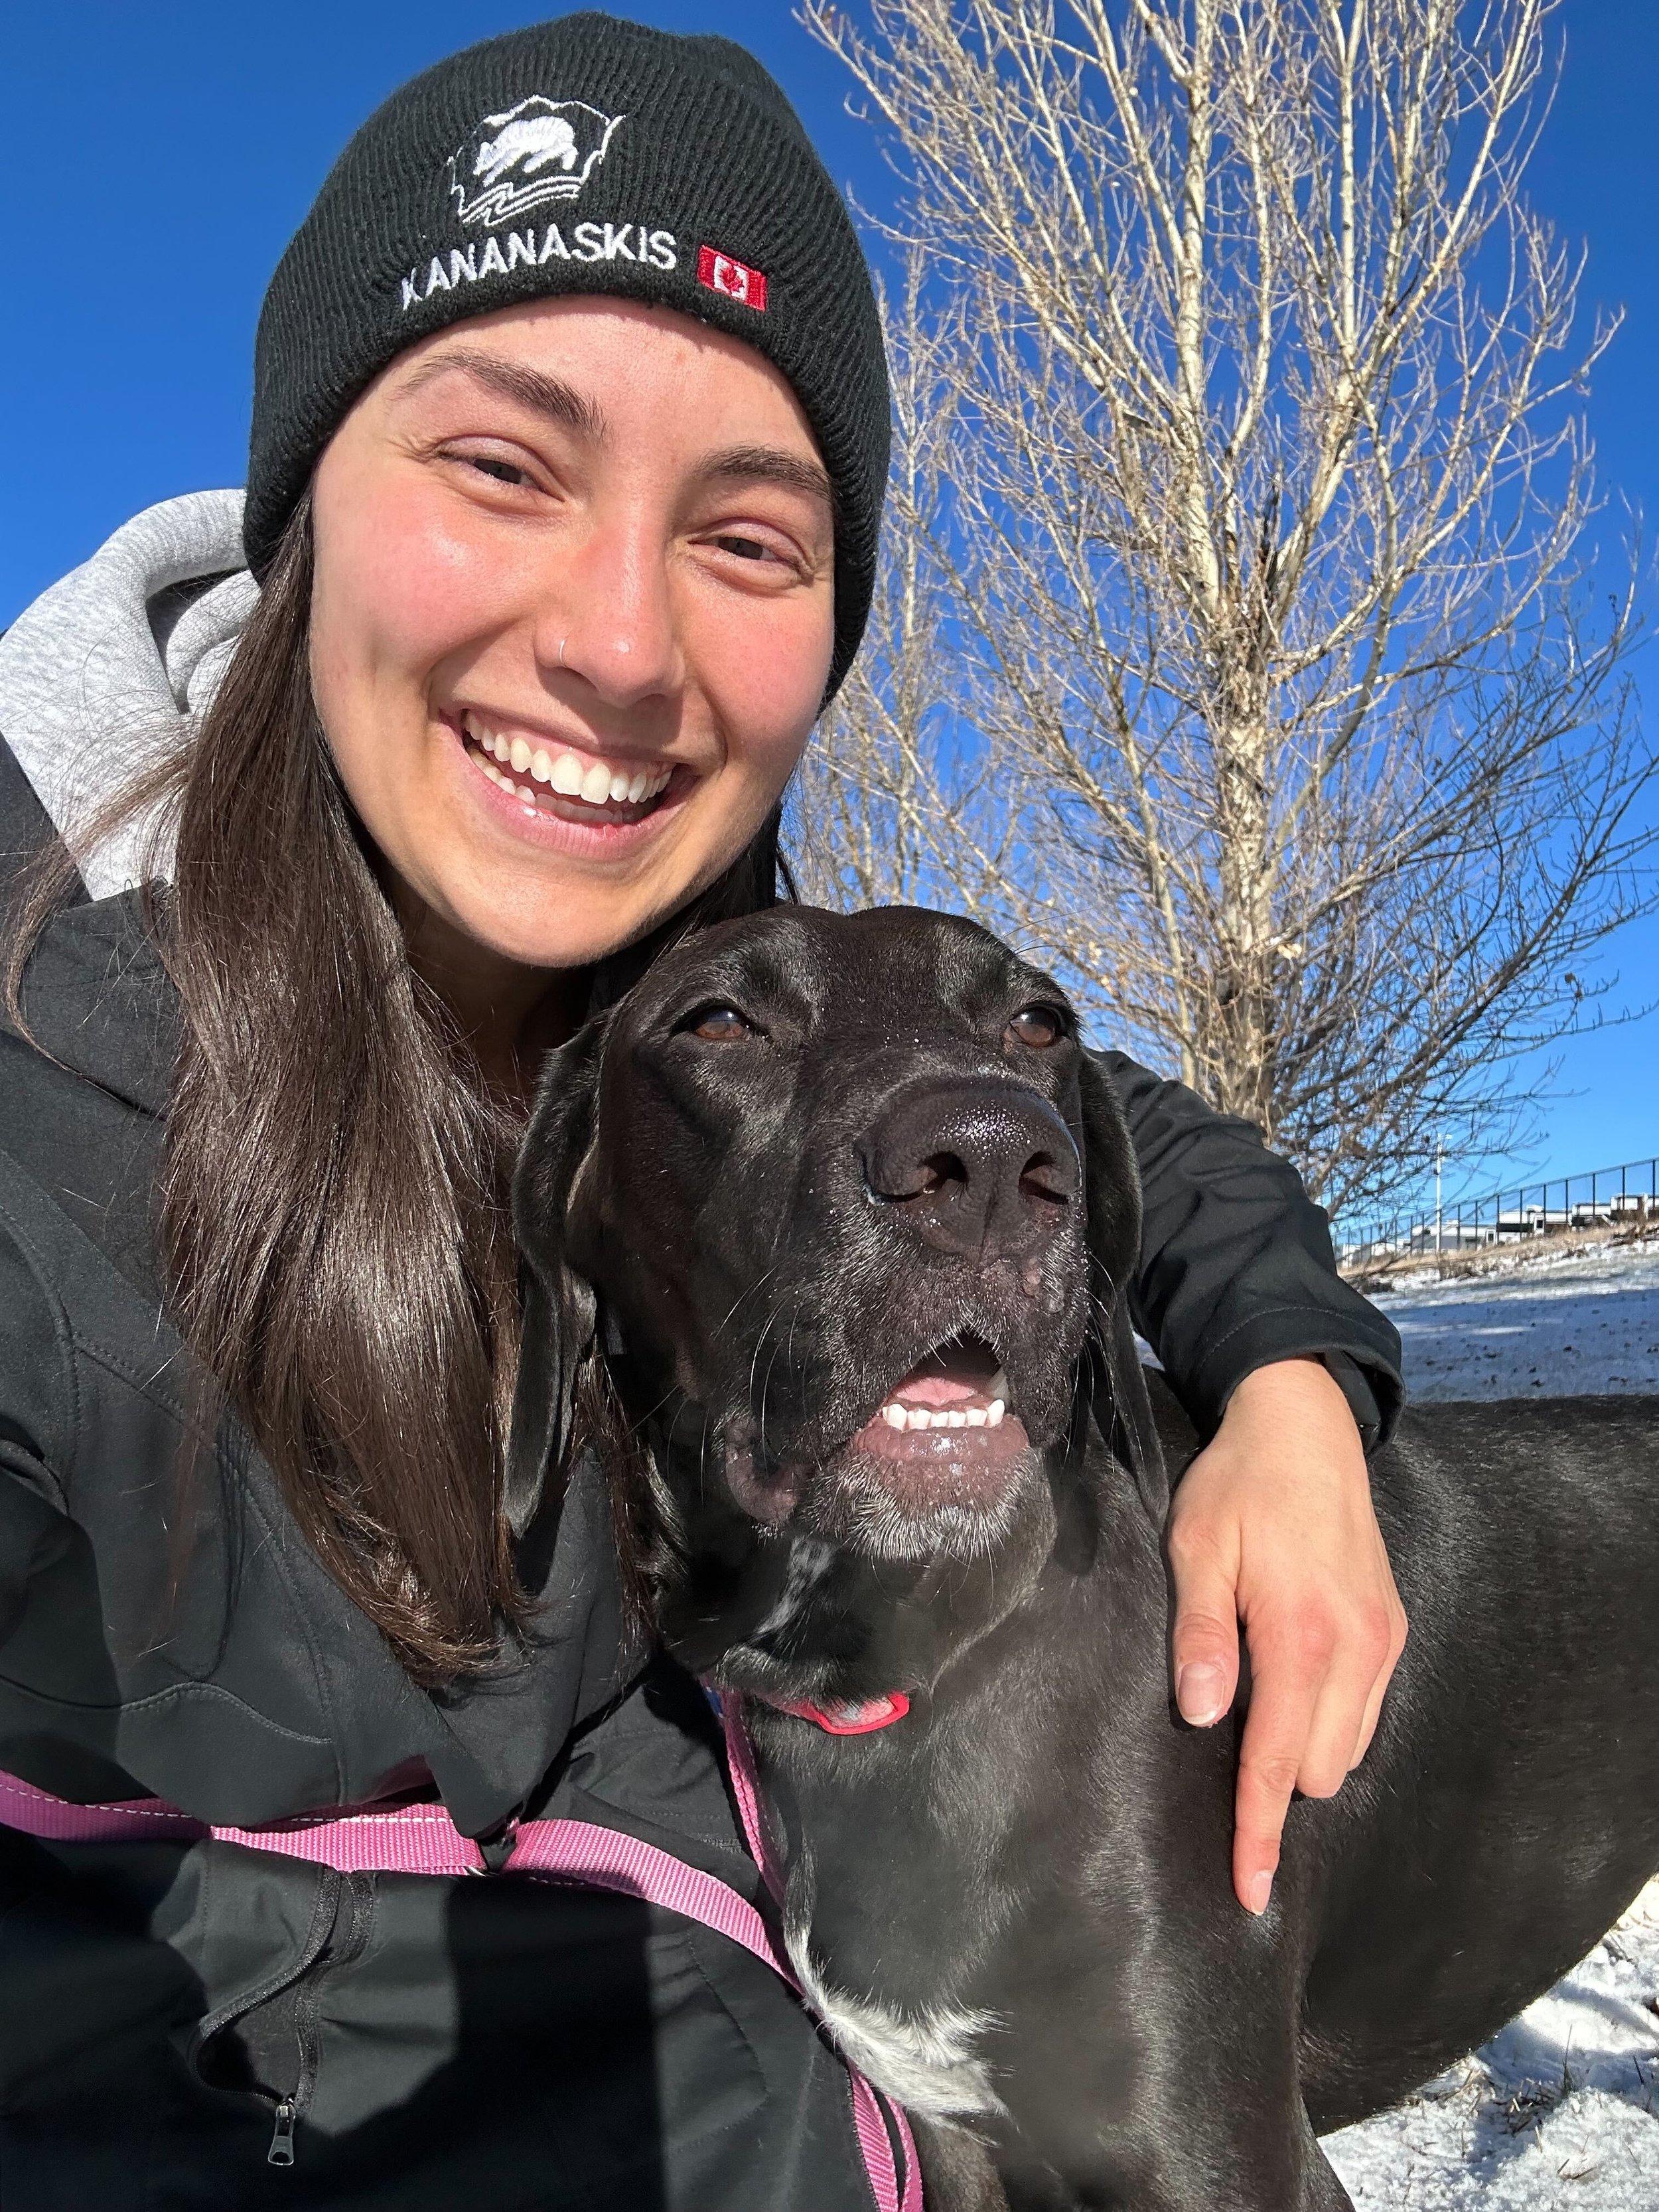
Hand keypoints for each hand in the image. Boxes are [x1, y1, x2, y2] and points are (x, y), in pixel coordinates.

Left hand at [1165, 1357, 1406, 1915]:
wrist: (1305, 1427)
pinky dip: (1330, 1720)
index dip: (1258, 1830)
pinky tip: (1292, 1688)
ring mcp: (1382, 1640)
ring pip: (1348, 1748)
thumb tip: (1200, 1714)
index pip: (1278, 1762)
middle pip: (1319, 1768)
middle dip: (1275, 1781)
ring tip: (1256, 1711)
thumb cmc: (1237, 1484)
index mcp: (1302, 1634)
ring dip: (1304, 1751)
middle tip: (1222, 1745)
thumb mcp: (1196, 1547)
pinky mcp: (1393, 1628)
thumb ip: (1200, 1633)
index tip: (1249, 1889)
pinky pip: (1367, 1711)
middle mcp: (1356, 1647)